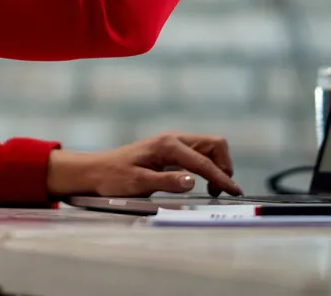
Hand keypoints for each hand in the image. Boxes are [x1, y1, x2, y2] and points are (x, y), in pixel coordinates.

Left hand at [46, 132, 240, 198]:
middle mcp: (173, 139)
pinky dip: (209, 166)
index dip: (221, 177)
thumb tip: (193, 181)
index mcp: (167, 145)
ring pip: (209, 147)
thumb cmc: (113, 178)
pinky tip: (203, 182)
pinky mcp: (172, 151)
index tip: (234, 192)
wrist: (96, 171)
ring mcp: (173, 143)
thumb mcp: (138, 183)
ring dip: (218, 165)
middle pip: (214, 144)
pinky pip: (200, 153)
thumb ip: (166, 182)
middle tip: (222, 190)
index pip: (203, 161)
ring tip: (214, 189)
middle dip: (224, 165)